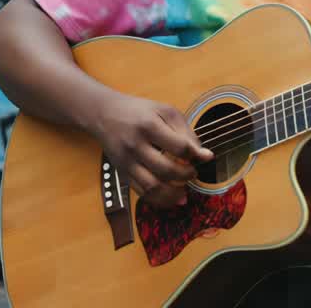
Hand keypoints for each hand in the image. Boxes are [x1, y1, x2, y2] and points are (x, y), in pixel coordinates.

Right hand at [93, 92, 213, 207]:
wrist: (105, 114)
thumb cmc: (140, 112)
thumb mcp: (165, 111)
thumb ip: (186, 131)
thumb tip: (204, 155)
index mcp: (149, 126)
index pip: (179, 147)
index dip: (196, 155)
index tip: (205, 157)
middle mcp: (136, 145)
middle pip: (166, 170)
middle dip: (186, 175)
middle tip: (193, 172)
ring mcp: (127, 162)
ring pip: (152, 187)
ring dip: (173, 194)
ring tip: (184, 191)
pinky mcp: (122, 173)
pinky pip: (141, 193)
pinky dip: (159, 199)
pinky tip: (171, 197)